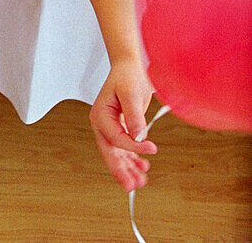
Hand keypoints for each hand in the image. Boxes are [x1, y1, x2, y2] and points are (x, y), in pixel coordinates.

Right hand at [89, 57, 157, 192]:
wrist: (129, 66)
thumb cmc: (127, 75)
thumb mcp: (131, 94)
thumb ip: (134, 116)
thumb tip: (139, 136)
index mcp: (100, 115)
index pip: (116, 138)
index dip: (134, 147)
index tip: (151, 148)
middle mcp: (102, 124)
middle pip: (110, 152)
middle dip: (121, 171)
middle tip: (132, 186)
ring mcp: (110, 127)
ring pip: (117, 154)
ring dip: (127, 168)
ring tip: (140, 181)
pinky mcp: (121, 128)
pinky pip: (124, 148)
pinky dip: (132, 159)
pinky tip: (142, 167)